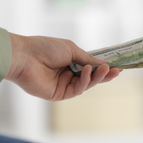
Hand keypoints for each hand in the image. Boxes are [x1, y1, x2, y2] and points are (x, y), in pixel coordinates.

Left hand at [6, 33, 120, 100]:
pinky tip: (87, 71)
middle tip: (117, 71)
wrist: (25, 56)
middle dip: (104, 74)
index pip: (91, 66)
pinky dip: (84, 81)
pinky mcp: (60, 94)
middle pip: (91, 77)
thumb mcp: (72, 49)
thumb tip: (102, 63)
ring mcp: (65, 85)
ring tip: (105, 69)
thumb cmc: (46, 48)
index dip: (103, 66)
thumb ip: (87, 58)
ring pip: (87, 84)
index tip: (117, 65)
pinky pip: (77, 89)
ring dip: (97, 77)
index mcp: (71, 62)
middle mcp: (69, 74)